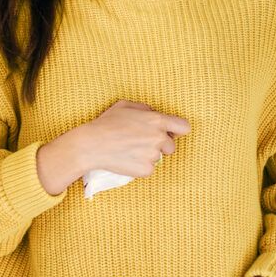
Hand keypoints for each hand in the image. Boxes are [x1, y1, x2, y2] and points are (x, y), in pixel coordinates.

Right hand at [36, 99, 189, 193]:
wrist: (91, 145)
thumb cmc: (106, 123)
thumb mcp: (124, 105)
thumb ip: (144, 108)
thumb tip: (152, 113)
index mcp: (157, 121)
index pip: (184, 127)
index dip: (177, 130)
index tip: (169, 133)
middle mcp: (158, 138)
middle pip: (171, 146)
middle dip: (159, 145)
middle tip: (139, 143)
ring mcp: (153, 155)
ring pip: (158, 158)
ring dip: (147, 155)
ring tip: (128, 150)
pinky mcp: (146, 170)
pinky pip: (148, 169)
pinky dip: (139, 166)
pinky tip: (126, 159)